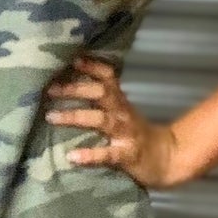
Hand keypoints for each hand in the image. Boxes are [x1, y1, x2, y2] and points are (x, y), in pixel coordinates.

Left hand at [44, 54, 182, 189]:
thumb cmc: (137, 134)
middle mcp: (122, 113)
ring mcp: (126, 133)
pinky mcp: (127, 155)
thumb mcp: (123, 112)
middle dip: (75, 89)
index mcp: (120, 101)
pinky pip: (107, 155)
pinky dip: (90, 155)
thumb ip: (103, 100)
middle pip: (101, 94)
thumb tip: (69, 85)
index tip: (73, 59)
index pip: (108, 77)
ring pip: (101, 120)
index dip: (92, 66)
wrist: (168, 158)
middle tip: (49, 89)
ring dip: (75, 116)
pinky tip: (72, 156)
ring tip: (51, 116)